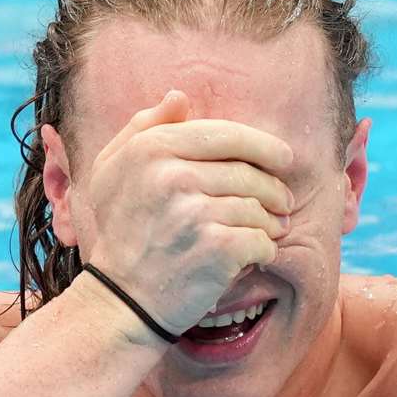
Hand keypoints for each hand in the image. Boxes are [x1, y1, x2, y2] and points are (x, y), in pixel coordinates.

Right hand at [57, 90, 293, 333]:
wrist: (120, 300)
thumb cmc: (121, 231)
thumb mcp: (112, 171)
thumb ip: (142, 128)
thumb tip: (179, 96)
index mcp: (150, 148)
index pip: (225, 134)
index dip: (262, 145)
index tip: (283, 158)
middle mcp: (171, 175)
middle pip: (248, 171)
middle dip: (274, 187)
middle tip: (284, 202)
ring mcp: (195, 212)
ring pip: (259, 206)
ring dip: (273, 220)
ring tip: (272, 229)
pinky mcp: (217, 248)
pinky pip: (262, 238)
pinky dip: (265, 249)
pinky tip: (255, 255)